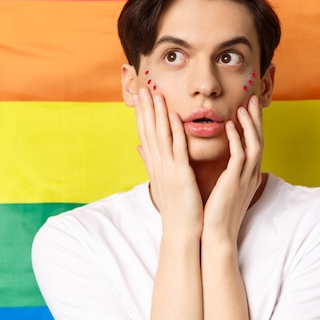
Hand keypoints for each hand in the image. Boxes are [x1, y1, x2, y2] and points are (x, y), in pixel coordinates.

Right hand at [133, 88, 203, 237]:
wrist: (180, 231)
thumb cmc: (175, 207)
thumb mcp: (160, 181)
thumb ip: (150, 162)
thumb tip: (138, 148)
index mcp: (154, 165)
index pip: (145, 134)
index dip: (142, 114)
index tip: (140, 96)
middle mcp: (158, 165)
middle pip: (149, 131)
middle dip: (146, 108)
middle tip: (142, 87)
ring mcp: (168, 169)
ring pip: (161, 136)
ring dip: (158, 114)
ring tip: (156, 94)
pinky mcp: (181, 176)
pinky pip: (178, 150)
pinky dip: (175, 132)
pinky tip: (174, 117)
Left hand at [202, 95, 263, 242]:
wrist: (216, 237)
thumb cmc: (216, 215)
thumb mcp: (224, 190)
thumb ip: (225, 174)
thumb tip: (220, 163)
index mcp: (248, 176)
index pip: (255, 144)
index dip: (253, 125)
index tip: (248, 107)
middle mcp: (251, 175)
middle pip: (259, 140)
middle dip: (256, 119)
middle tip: (253, 98)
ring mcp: (245, 179)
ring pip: (254, 144)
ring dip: (249, 124)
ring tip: (243, 106)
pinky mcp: (235, 182)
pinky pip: (240, 156)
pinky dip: (236, 138)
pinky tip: (230, 125)